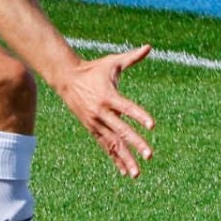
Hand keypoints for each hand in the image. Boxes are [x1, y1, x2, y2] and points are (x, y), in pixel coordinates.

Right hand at [52, 44, 155, 177]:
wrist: (67, 80)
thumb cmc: (93, 70)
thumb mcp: (112, 62)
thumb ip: (132, 57)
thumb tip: (149, 47)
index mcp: (109, 96)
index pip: (127, 108)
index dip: (140, 116)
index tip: (153, 126)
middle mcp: (102, 113)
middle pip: (121, 131)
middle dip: (135, 144)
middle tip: (149, 155)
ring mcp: (96, 124)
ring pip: (113, 144)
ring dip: (125, 158)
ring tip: (137, 173)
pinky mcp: (93, 130)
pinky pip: (106, 147)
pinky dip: (115, 159)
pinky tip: (125, 172)